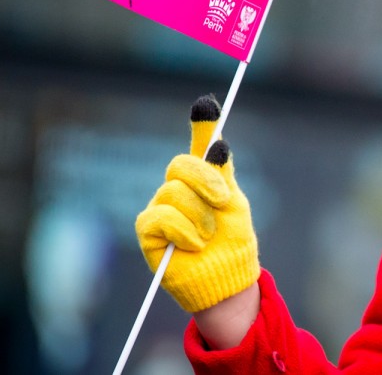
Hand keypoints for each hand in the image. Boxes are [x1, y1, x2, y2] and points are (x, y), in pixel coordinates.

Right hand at [135, 95, 259, 312]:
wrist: (227, 277)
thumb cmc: (232, 241)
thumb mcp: (233, 202)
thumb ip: (222, 172)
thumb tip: (218, 140)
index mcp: (201, 178)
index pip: (199, 146)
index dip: (203, 123)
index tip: (207, 104)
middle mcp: (177, 188)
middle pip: (181, 166)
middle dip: (206, 182)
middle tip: (222, 201)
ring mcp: (160, 208)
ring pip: (172, 193)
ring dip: (199, 216)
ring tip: (208, 235)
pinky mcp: (148, 232)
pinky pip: (159, 218)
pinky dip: (182, 230)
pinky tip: (193, 244)